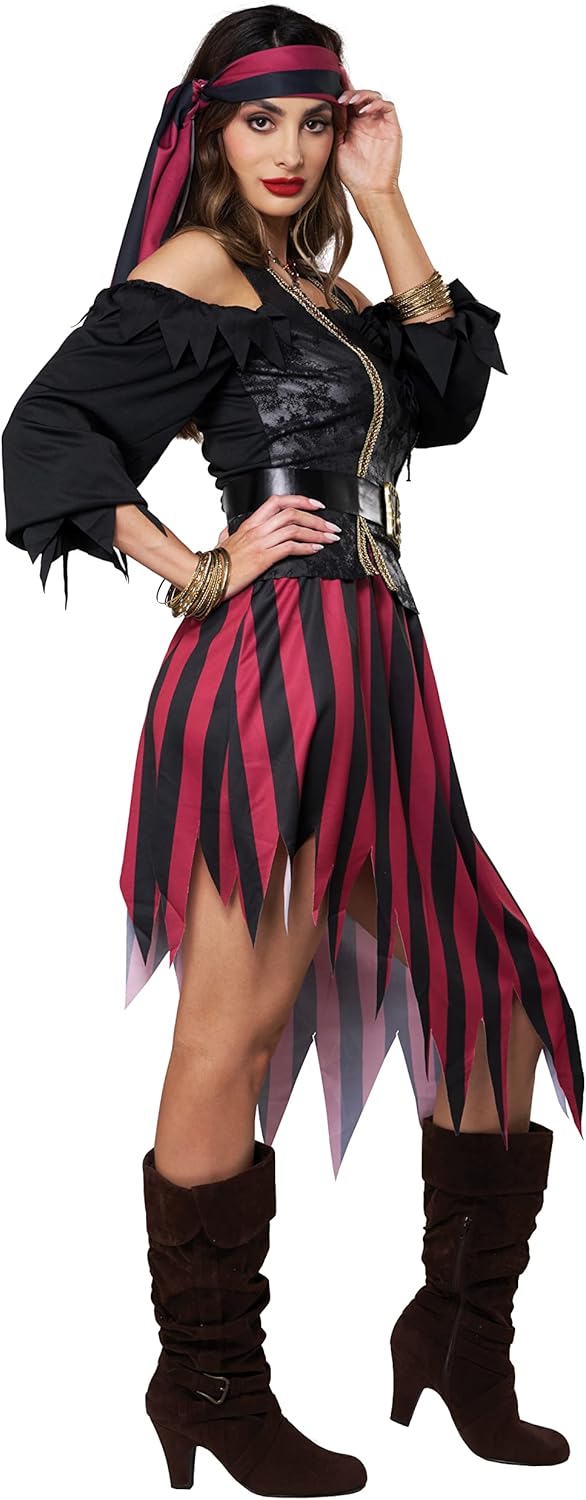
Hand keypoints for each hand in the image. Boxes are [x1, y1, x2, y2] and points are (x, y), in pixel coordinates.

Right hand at [216, 495, 341, 600]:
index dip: (300, 500)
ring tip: (330, 539)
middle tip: (332, 526)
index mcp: (250, 523)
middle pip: (292, 513)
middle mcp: (256, 529)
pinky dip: (307, 547)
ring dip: (317, 533)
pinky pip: (290, 547)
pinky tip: (316, 550)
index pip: (278, 501)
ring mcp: (260, 542)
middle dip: (316, 519)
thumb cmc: (216, 563)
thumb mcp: (222, 542)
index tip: (317, 505)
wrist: (204, 577)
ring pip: (294, 528)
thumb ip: (228, 534)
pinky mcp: (263, 558)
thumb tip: (228, 532)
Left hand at [334, 82, 401, 199]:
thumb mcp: (338, 145)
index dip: (340, 87)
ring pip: (373, 97)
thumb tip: (330, 103)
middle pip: (360, 95)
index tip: (329, 75)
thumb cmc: (353, 173)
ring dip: (362, 95)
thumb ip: (337, 124)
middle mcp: (366, 120)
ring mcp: (379, 123)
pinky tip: (364, 112)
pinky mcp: (391, 127)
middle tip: (340, 95)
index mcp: (352, 124)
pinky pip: (387, 106)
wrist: (369, 190)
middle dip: (350, 91)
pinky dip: (376, 104)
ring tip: (351, 101)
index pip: (347, 101)